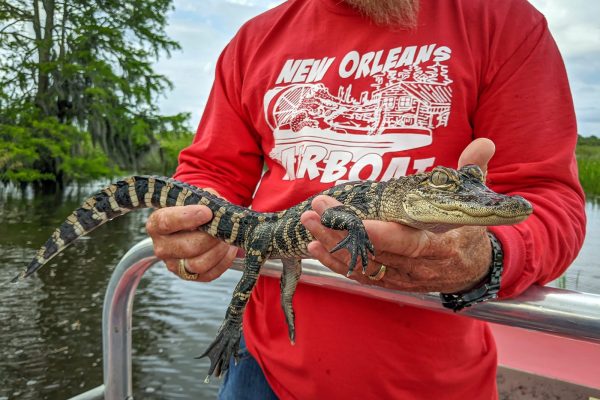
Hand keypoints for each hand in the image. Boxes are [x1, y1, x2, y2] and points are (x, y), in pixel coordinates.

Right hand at [146, 203, 236, 281]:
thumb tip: (219, 211)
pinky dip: (223, 262)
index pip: (166, 222)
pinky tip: (229, 248)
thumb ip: (205, 200)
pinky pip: (208, 274)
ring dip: (218, 251)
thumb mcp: (197, 198)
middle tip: (223, 228)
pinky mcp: (188, 276)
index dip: (188, 217)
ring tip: (227, 238)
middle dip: (210, 237)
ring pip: (198, 264)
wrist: (198, 224)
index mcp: (156, 224)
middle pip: (187, 247)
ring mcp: (173, 264)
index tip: (208, 212)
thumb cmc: (196, 209)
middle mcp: (161, 247)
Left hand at [300, 138, 495, 292]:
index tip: (355, 220)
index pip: (406, 243)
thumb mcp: (476, 204)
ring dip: (332, 246)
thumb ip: (474, 173)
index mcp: (440, 247)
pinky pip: (360, 275)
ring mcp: (401, 278)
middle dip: (342, 231)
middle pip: (374, 252)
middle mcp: (417, 268)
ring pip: (362, 265)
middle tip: (317, 209)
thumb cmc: (469, 233)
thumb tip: (483, 144)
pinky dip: (337, 263)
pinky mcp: (390, 282)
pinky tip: (316, 246)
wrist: (472, 270)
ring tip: (309, 224)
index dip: (379, 234)